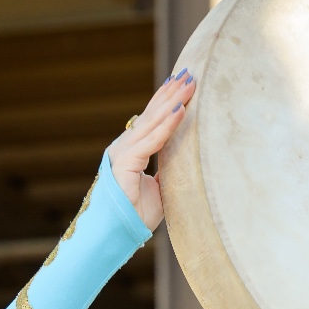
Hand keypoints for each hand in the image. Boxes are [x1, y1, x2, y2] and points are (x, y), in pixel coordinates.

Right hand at [109, 69, 197, 231]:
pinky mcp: (125, 161)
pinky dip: (167, 125)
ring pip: (153, 121)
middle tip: (190, 74)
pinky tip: (180, 110)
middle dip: (172, 93)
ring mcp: (123, 151)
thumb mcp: (160, 189)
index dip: (167, 101)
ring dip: (173, 101)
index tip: (182, 84)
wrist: (118, 234)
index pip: (153, 121)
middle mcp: (126, 146)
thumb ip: (167, 171)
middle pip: (153, 114)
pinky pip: (152, 140)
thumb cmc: (136, 216)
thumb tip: (183, 162)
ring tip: (189, 84)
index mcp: (133, 151)